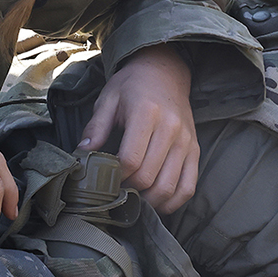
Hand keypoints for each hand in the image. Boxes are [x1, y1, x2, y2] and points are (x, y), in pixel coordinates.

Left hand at [84, 47, 200, 211]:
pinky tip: (157, 203)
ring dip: (149, 202)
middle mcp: (171, 129)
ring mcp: (186, 141)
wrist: (165, 72)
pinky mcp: (195, 150)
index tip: (105, 180)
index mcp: (147, 114)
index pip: (130, 160)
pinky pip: (189, 186)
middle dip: (129, 192)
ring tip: (134, 201)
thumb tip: (82, 155)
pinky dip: (173, 202)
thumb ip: (95, 128)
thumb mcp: (108, 99)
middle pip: (149, 177)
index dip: (115, 177)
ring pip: (169, 187)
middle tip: (116, 193)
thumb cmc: (132, 86)